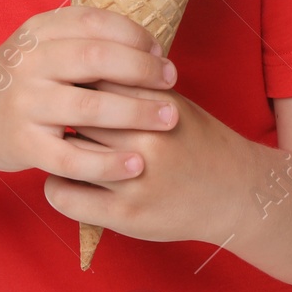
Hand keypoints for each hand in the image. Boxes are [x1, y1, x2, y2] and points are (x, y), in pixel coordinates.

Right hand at [0, 6, 178, 183]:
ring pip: (90, 108)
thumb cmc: (23, 80)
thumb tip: (149, 44)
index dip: (134, 35)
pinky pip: (70, 157)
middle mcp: (29, 62)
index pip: (96, 23)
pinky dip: (106, 163)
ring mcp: (24, 103)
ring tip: (169, 118)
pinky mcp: (22, 144)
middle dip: (143, 70)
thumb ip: (85, 39)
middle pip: (97, 59)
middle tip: (172, 81)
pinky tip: (135, 164)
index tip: (159, 52)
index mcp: (39, 32)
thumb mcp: (42, 46)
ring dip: (136, 112)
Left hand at [43, 88, 254, 245]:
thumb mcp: (171, 104)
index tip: (71, 91)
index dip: (78, 84)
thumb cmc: (195, 141)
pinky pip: (65, 196)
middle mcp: (145, 140)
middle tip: (61, 121)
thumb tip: (76, 76)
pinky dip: (57, 186)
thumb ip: (130, 89)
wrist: (233, 191)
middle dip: (67, 115)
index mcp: (156, 105)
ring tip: (64, 150)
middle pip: (79, 114)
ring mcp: (134, 180)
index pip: (96, 79)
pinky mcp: (125, 216)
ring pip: (68, 153)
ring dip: (60, 150)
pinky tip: (69, 181)